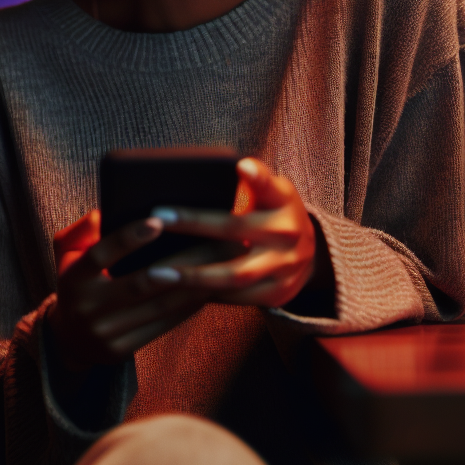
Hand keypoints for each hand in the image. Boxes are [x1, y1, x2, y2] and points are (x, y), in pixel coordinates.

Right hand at [45, 209, 208, 375]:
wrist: (69, 339)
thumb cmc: (79, 282)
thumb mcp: (69, 252)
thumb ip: (85, 229)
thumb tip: (108, 212)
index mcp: (73, 277)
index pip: (100, 255)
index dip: (128, 239)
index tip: (158, 221)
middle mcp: (86, 307)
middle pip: (139, 284)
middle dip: (180, 262)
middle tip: (212, 243)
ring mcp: (104, 332)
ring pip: (157, 307)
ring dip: (191, 287)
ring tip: (217, 265)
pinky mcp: (119, 350)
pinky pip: (161, 326)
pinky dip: (185, 308)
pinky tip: (205, 291)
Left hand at [154, 158, 319, 307]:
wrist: (308, 256)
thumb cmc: (275, 213)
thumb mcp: (274, 191)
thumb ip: (257, 179)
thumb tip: (238, 166)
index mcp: (284, 202)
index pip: (270, 186)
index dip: (257, 177)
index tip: (240, 166)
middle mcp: (289, 234)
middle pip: (236, 229)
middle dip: (194, 224)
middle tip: (156, 221)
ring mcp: (285, 268)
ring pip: (233, 275)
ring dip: (192, 275)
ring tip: (155, 273)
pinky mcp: (276, 294)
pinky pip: (235, 297)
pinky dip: (204, 294)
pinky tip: (174, 291)